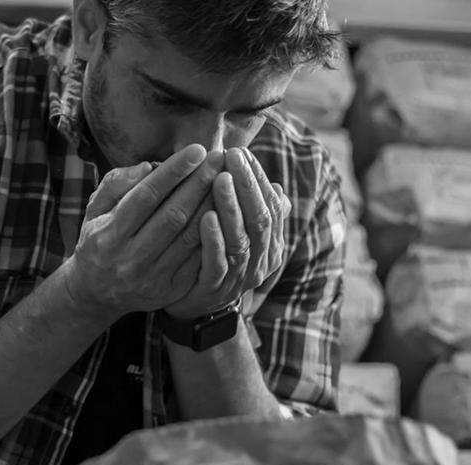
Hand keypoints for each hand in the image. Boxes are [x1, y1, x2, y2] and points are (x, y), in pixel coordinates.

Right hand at [63, 144, 227, 321]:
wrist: (96, 294)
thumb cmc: (98, 241)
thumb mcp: (94, 210)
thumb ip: (115, 185)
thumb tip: (147, 167)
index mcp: (109, 234)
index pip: (146, 196)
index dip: (173, 172)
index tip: (196, 150)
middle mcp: (130, 258)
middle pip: (173, 216)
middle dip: (199, 184)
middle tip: (219, 158)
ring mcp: (152, 276)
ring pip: (190, 237)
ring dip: (212, 206)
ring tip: (228, 180)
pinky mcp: (170, 290)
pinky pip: (198, 259)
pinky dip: (214, 234)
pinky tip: (226, 211)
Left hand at [163, 147, 291, 322]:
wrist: (194, 307)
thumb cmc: (215, 258)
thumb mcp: (239, 234)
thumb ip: (254, 212)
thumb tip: (276, 187)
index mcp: (270, 244)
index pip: (271, 207)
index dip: (258, 179)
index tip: (242, 152)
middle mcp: (260, 261)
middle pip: (260, 220)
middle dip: (248, 186)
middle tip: (233, 156)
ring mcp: (238, 278)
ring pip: (241, 240)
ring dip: (231, 207)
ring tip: (220, 179)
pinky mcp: (214, 289)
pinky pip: (217, 262)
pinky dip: (213, 239)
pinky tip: (204, 216)